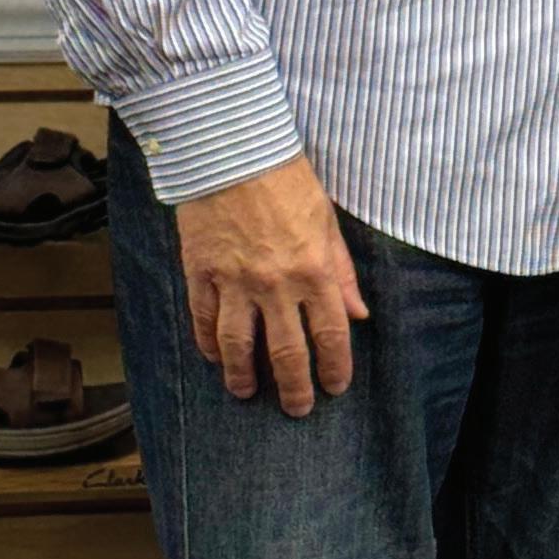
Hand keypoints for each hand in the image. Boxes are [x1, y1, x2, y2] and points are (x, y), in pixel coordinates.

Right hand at [175, 154, 368, 416]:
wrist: (234, 149)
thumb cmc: (287, 180)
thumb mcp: (327, 222)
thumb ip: (342, 272)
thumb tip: (358, 314)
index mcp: (314, 270)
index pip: (329, 334)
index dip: (334, 368)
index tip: (335, 386)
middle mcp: (276, 284)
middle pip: (285, 353)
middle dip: (293, 389)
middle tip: (296, 409)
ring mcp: (234, 282)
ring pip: (238, 347)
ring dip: (243, 377)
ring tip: (247, 393)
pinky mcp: (201, 273)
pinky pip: (203, 322)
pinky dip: (208, 346)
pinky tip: (215, 359)